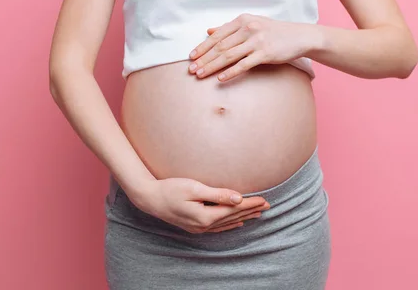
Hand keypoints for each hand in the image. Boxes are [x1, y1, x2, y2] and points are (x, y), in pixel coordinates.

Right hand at [131, 178, 270, 233]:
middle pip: (233, 217)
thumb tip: (238, 198)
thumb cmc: (170, 189)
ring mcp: (198, 228)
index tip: (264, 199)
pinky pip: (218, 227)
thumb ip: (218, 194)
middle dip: (251, 210)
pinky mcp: (194, 226)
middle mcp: (204, 226)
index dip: (250, 204)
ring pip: (227, 223)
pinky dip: (230, 224)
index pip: (234, 209)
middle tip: (268, 205)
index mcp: (206, 216)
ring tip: (258, 214)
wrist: (149, 199)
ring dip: (243, 217)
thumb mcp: (194, 188)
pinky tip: (237, 223)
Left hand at [188, 13, 311, 81]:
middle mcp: (248, 28)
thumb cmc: (273, 31)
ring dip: (212, 66)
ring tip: (200, 74)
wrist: (299, 36)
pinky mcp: (265, 53)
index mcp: (242, 20)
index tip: (191, 57)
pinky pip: (244, 64)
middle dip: (203, 59)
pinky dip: (230, 72)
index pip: (217, 36)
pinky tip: (220, 78)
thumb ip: (230, 28)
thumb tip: (209, 31)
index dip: (202, 47)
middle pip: (220, 47)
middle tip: (191, 69)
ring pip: (228, 56)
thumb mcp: (251, 24)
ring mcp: (257, 41)